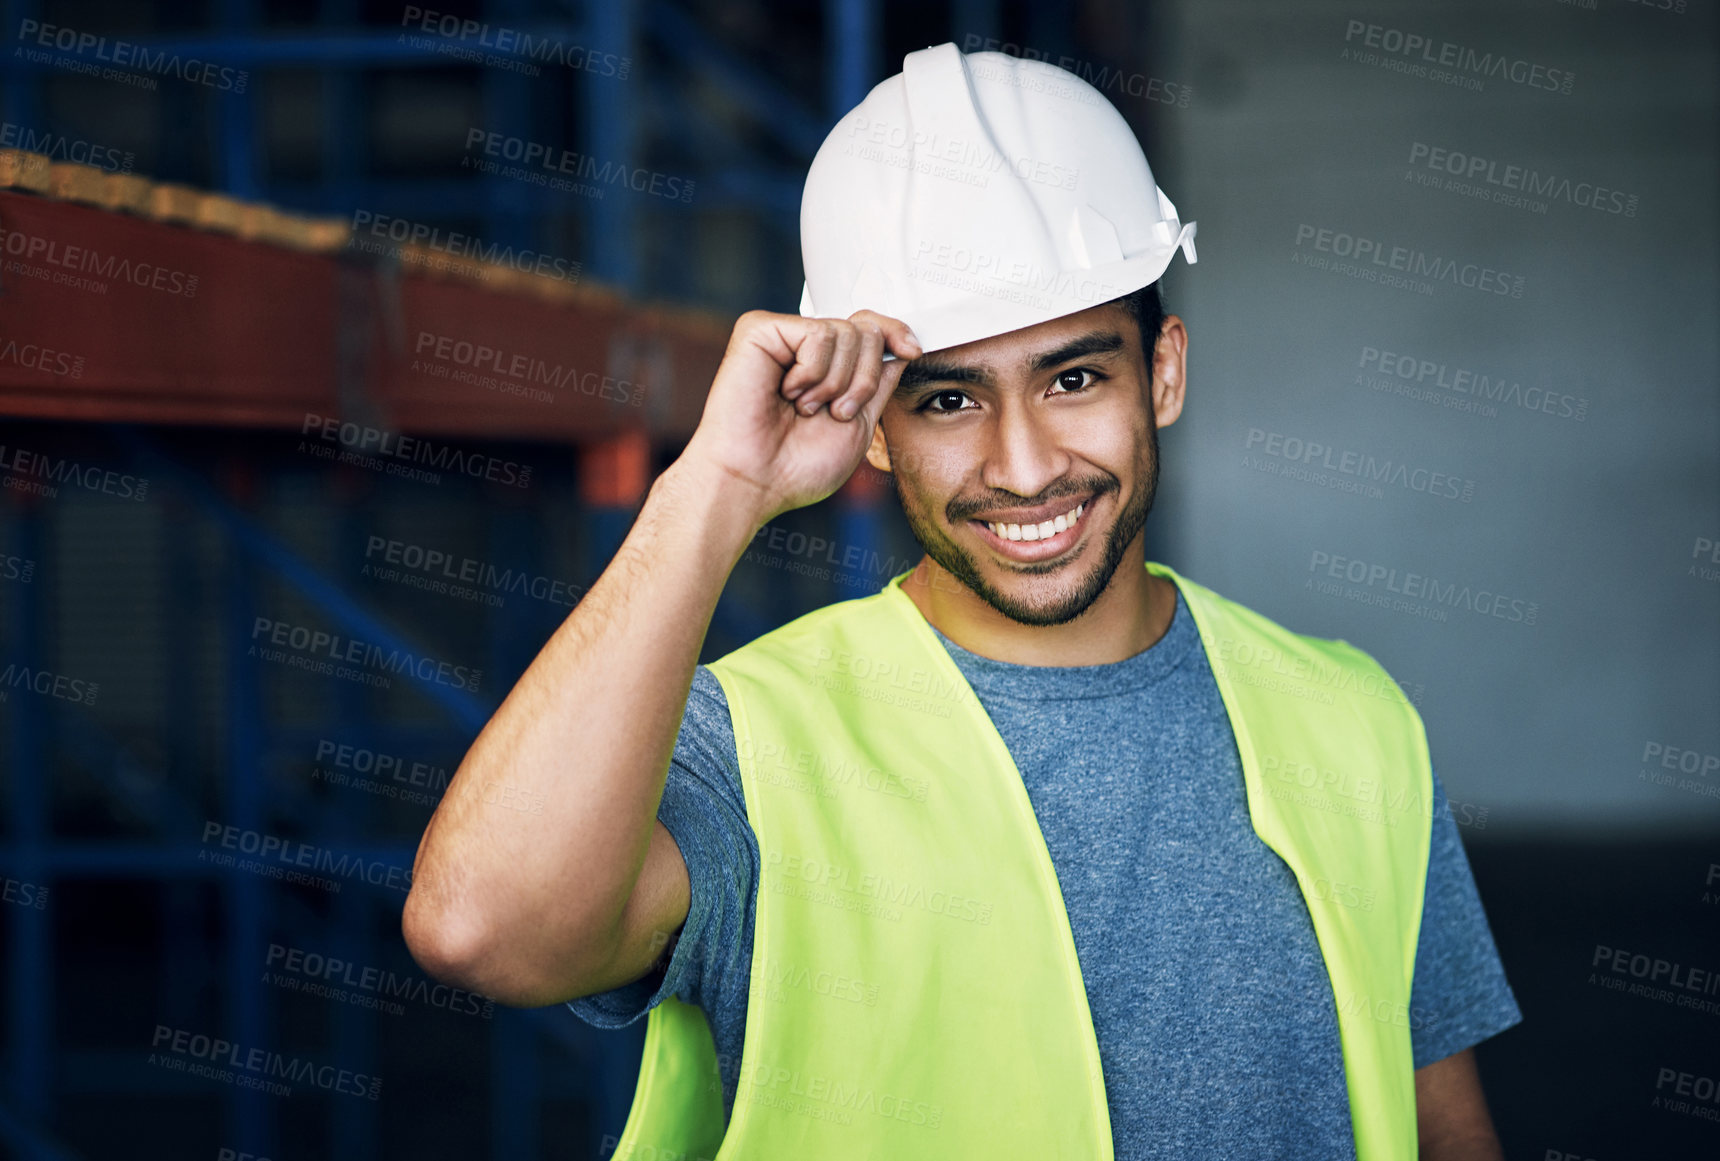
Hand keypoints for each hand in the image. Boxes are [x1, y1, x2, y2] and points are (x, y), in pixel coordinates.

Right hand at [678, 309, 920, 524]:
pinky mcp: (759, 329)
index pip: (871, 328)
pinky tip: (786, 393)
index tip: (912, 351)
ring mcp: (782, 335)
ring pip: (846, 332)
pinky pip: (818, 334)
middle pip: (867, 329)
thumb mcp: (860, 423)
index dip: (895, 333)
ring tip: (804, 408)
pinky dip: (812, 373)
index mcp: (827, 367)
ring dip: (835, 383)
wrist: (755, 482)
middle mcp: (804, 346)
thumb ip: (880, 382)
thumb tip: (904, 345)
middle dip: (863, 379)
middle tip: (834, 412)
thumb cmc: (797, 466)